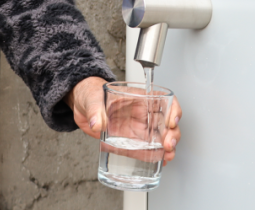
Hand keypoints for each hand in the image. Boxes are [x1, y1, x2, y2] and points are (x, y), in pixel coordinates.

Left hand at [65, 77, 182, 163]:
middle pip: (166, 122)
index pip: (163, 100)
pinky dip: (154, 156)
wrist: (81, 105)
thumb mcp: (92, 98)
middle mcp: (141, 114)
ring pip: (160, 137)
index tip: (171, 122)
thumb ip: (95, 110)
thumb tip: (97, 122)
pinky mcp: (129, 141)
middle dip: (172, 134)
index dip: (173, 109)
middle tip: (168, 145)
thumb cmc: (91, 94)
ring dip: (167, 148)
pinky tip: (158, 162)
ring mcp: (137, 128)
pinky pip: (145, 149)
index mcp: (138, 98)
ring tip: (167, 157)